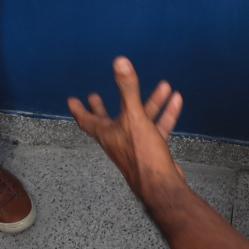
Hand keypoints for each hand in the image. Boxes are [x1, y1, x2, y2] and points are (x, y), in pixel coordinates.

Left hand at [68, 56, 188, 204]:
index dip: (79, 109)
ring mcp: (135, 146)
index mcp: (107, 133)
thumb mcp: (135, 117)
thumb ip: (128, 89)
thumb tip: (120, 62)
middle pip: (107, 120)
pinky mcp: (152, 151)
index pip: (86, 120)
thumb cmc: (142, 155)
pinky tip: (175, 102)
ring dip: (150, 103)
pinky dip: (166, 114)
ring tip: (162, 86)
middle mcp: (118, 140)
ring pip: (140, 120)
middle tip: (94, 97)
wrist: (161, 186)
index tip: (72, 100)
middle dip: (101, 107)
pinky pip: (158, 128)